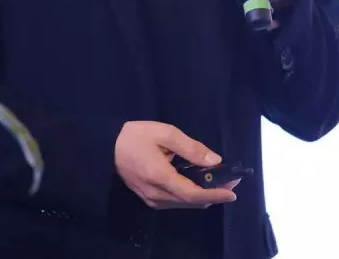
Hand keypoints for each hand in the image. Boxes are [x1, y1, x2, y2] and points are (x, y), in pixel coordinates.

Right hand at [114, 121, 238, 209]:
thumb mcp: (165, 133)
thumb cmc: (135, 136)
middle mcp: (157, 195)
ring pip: (184, 204)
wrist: (106, 147)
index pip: (194, 194)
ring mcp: (152, 200)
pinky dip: (191, 196)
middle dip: (214, 194)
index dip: (215, 195)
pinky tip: (199, 184)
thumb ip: (191, 148)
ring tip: (219, 181)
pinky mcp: (149, 199)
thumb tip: (214, 160)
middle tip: (230, 181)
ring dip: (204, 196)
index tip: (233, 192)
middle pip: (192, 202)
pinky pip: (176, 202)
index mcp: (161, 177)